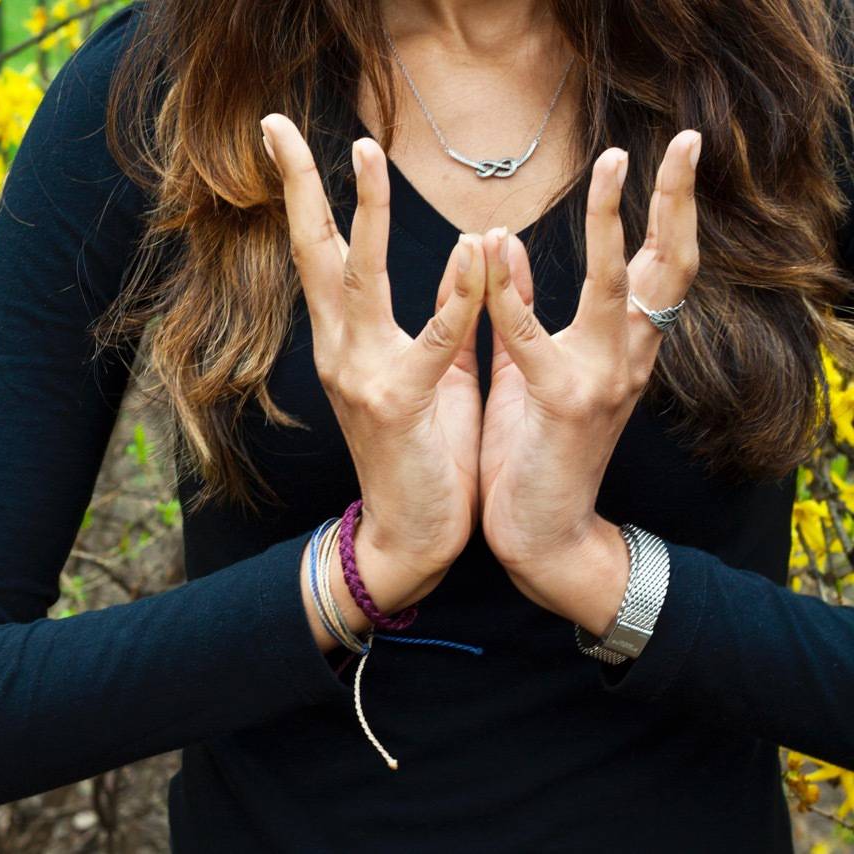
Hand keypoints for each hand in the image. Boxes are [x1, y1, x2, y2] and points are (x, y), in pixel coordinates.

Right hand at [261, 113, 485, 617]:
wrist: (412, 537)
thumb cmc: (426, 454)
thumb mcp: (438, 372)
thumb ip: (447, 312)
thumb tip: (467, 254)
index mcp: (347, 340)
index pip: (320, 254)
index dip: (305, 193)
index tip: (285, 137)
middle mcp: (341, 350)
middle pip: (312, 253)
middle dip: (297, 186)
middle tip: (275, 127)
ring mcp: (362, 377)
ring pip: (357, 281)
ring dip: (364, 215)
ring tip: (364, 157)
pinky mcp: (400, 406)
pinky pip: (432, 343)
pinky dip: (454, 298)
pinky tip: (470, 251)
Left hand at [477, 130, 701, 634]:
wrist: (540, 534)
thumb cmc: (532, 449)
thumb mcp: (527, 368)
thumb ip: (521, 308)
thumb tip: (511, 247)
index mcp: (621, 348)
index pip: (658, 267)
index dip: (671, 210)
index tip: (677, 151)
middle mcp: (627, 359)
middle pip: (669, 267)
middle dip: (678, 201)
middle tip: (689, 141)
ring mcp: (602, 382)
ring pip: (619, 288)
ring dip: (614, 224)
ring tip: (612, 168)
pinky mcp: (562, 406)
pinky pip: (530, 339)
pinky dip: (509, 295)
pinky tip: (491, 251)